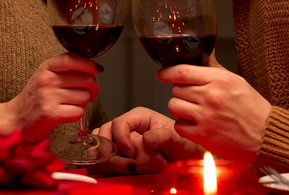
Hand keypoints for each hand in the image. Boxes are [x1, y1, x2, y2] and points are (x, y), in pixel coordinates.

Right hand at [0, 53, 100, 144]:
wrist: (15, 119)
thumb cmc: (35, 98)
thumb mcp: (46, 76)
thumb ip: (65, 70)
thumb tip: (93, 69)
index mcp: (47, 67)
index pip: (72, 58)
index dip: (89, 63)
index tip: (97, 69)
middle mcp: (47, 79)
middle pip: (86, 79)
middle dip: (92, 88)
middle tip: (86, 94)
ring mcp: (48, 96)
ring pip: (84, 97)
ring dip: (82, 103)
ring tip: (69, 104)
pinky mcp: (51, 113)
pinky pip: (78, 112)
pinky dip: (76, 115)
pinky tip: (65, 114)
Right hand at [90, 107, 204, 174]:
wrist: (187, 159)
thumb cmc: (184, 145)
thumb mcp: (178, 139)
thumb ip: (164, 136)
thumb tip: (146, 138)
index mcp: (139, 117)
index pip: (119, 123)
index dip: (121, 138)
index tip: (131, 152)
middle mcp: (128, 128)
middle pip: (105, 134)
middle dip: (112, 150)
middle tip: (128, 164)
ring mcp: (122, 141)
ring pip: (101, 146)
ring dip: (109, 159)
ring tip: (128, 168)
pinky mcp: (120, 155)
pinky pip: (104, 158)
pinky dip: (108, 166)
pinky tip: (122, 171)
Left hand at [158, 56, 270, 162]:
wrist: (266, 136)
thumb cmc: (253, 109)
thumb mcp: (236, 81)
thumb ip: (214, 67)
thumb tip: (203, 50)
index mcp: (219, 80)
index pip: (182, 71)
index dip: (166, 72)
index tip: (162, 74)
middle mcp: (211, 96)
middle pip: (176, 89)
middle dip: (180, 92)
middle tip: (192, 97)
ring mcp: (206, 117)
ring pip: (174, 106)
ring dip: (180, 108)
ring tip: (193, 110)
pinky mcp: (203, 136)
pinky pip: (179, 126)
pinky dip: (184, 126)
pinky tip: (196, 124)